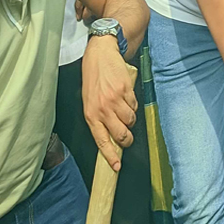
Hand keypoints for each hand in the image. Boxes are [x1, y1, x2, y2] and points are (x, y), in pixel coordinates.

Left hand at [81, 40, 138, 170]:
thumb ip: (99, 118)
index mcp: (90, 115)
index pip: (101, 141)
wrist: (100, 56)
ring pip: (131, 121)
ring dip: (130, 118)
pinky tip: (125, 96)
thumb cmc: (94, 80)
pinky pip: (134, 106)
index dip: (110, 156)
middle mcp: (101, 110)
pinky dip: (132, 104)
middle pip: (121, 135)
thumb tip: (112, 136)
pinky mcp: (125, 92)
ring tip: (124, 109)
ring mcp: (114, 101)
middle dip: (127, 139)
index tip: (116, 167)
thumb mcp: (89, 102)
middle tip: (128, 137)